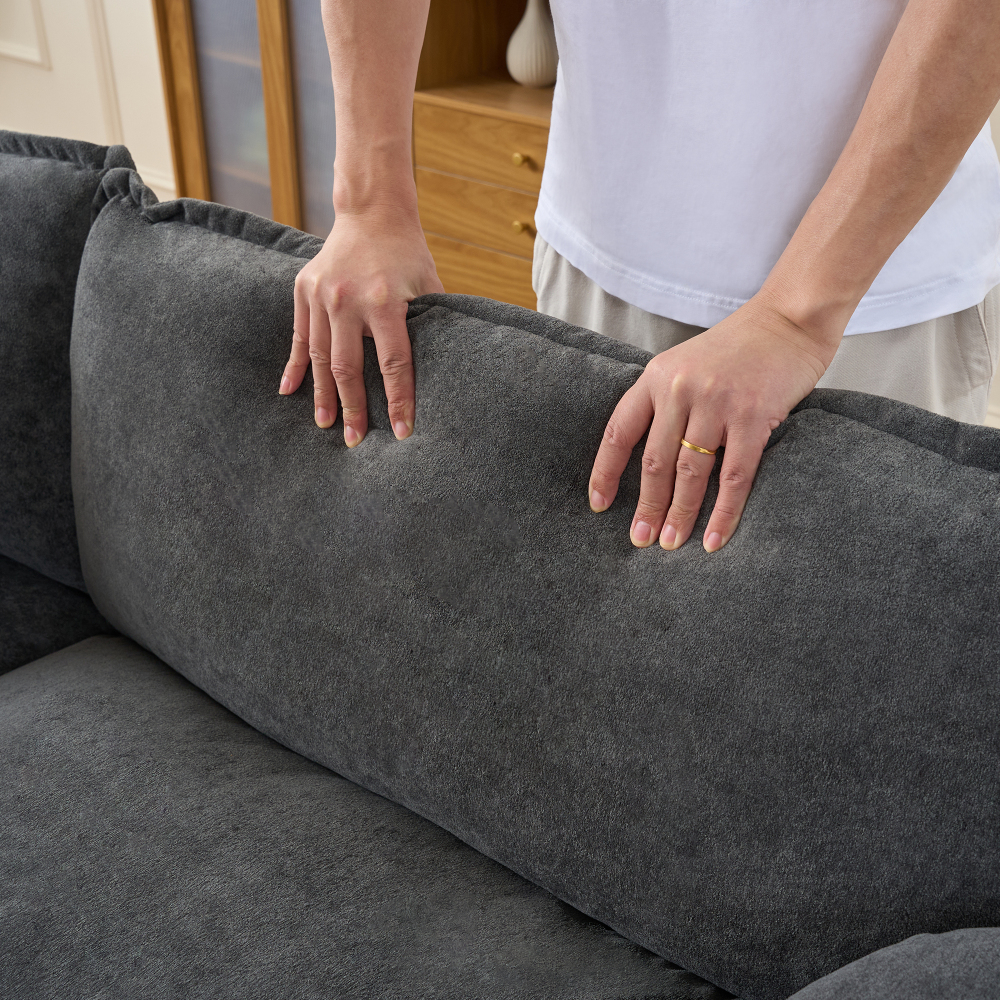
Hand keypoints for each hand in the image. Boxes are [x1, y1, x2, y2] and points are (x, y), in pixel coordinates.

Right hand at [280, 206, 442, 444]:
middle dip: (354, 408)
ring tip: (326, 424)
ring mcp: (322, 295)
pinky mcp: (304, 290)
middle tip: (355, 441)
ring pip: (319, 357)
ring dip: (323, 395)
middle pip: (349, 368)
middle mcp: (348, 300)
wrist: (372, 211)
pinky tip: (288, 391)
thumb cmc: (407, 254)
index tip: (401, 432)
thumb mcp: (428, 285)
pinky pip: (299, 336)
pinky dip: (295, 366)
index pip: (393, 364)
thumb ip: (432, 325)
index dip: (399, 401)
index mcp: (384, 302)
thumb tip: (445, 371)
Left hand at [588, 293, 838, 551]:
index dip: (606, 472)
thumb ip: (666, 401)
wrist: (790, 318)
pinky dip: (723, 513)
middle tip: (641, 539)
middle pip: (654, 461)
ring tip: (672, 543)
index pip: (620, 432)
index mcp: (657, 377)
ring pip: (690, 473)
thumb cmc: (739, 346)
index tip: (599, 505)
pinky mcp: (753, 417)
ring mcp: (716, 403)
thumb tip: (650, 460)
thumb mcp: (686, 364)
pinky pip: (733, 477)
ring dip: (680, 514)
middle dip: (646, 506)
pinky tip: (715, 538)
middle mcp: (680, 389)